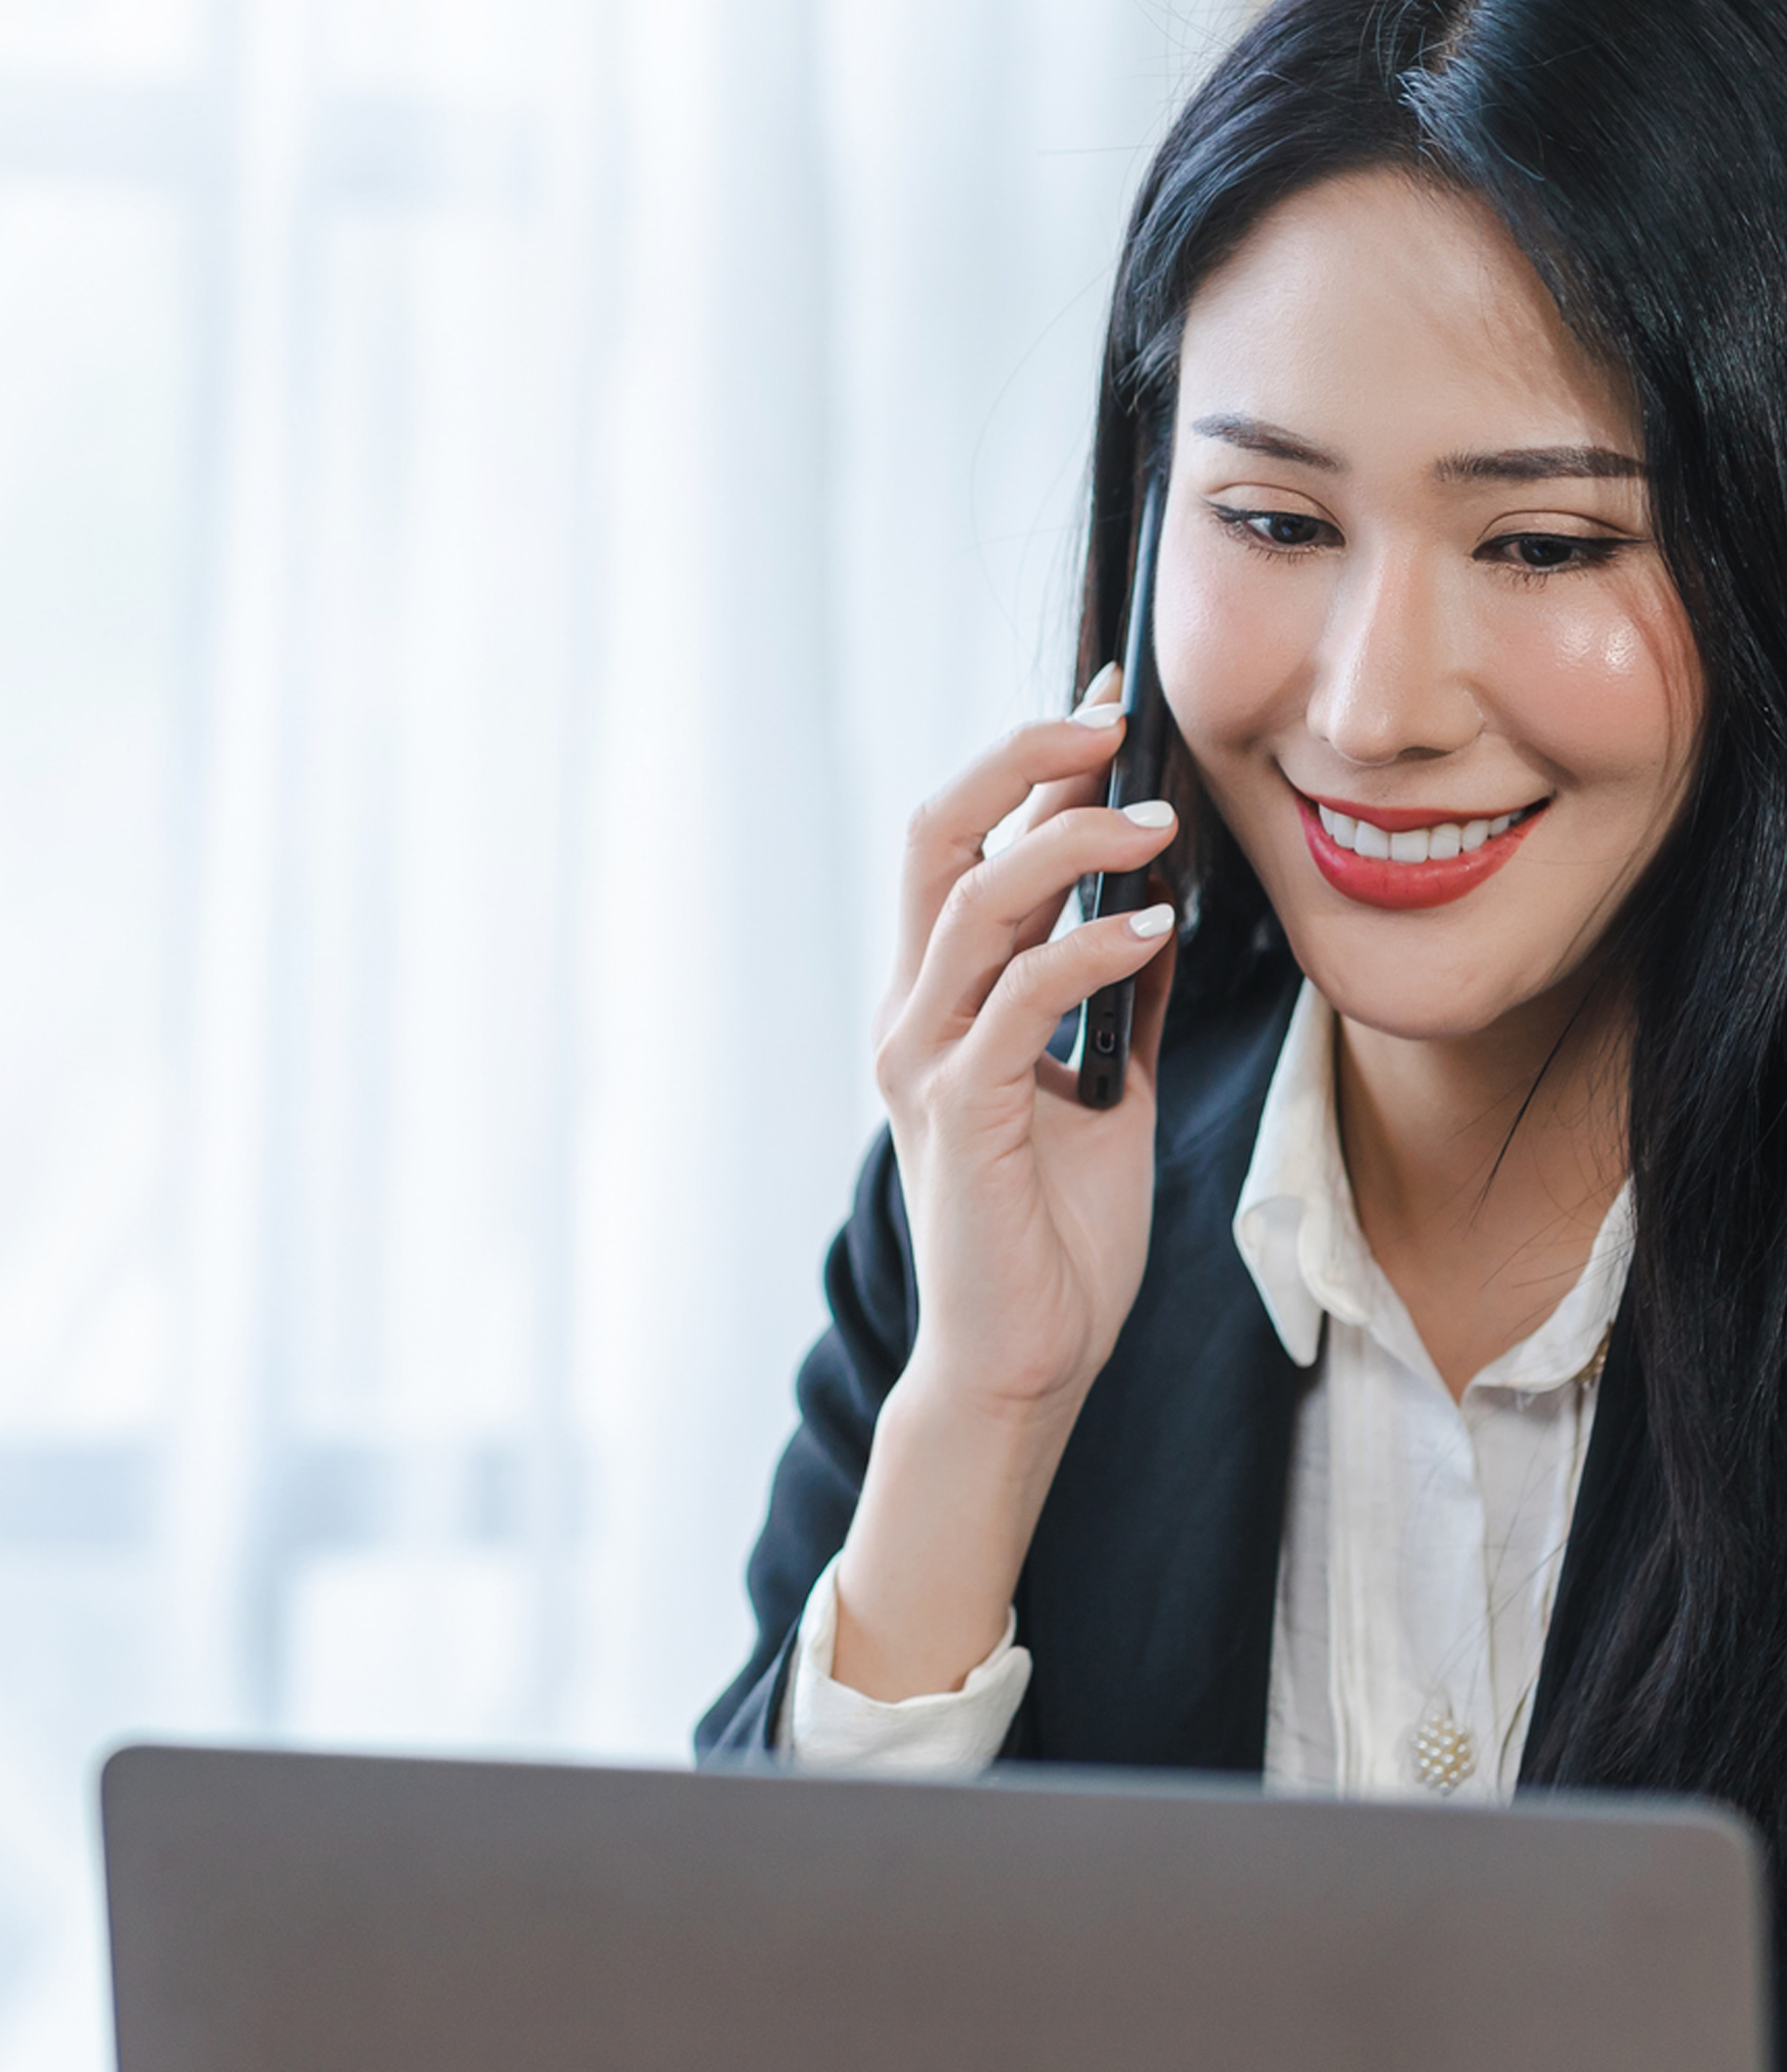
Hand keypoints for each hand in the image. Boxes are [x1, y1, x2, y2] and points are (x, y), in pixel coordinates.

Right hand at [872, 678, 1179, 1420]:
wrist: (1026, 1360)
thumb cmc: (1056, 1238)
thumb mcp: (1104, 1090)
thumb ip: (1112, 1000)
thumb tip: (1158, 905)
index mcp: (937, 1001)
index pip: (960, 844)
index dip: (1026, 766)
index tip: (1110, 711)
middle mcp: (911, 1015)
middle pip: (934, 837)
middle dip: (1021, 762)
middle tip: (1111, 724)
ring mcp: (925, 1062)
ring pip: (972, 902)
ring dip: (1069, 845)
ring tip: (1160, 827)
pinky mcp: (960, 1115)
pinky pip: (1015, 1001)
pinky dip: (1086, 950)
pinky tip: (1155, 929)